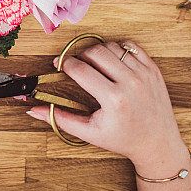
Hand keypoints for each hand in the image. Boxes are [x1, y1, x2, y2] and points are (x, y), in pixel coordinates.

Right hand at [28, 41, 189, 174]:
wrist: (157, 144)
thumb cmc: (123, 139)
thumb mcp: (89, 132)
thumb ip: (60, 119)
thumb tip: (33, 110)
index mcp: (114, 100)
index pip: (80, 69)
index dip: (64, 64)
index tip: (59, 65)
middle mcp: (131, 84)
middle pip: (95, 52)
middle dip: (80, 56)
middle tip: (76, 66)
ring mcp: (144, 74)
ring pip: (112, 47)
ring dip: (98, 52)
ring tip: (94, 66)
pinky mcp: (153, 69)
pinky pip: (130, 46)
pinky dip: (117, 49)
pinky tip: (112, 62)